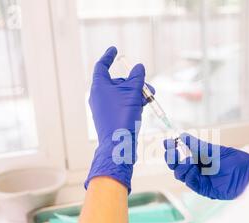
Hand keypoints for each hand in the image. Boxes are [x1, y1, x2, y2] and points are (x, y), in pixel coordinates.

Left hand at [85, 46, 153, 191]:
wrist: (118, 145)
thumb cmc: (122, 116)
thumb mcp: (133, 93)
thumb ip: (137, 77)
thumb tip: (139, 67)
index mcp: (99, 87)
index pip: (102, 66)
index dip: (109, 57)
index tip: (115, 50)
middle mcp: (99, 96)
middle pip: (117, 82)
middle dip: (135, 83)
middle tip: (149, 88)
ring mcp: (103, 108)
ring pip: (122, 95)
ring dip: (137, 94)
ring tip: (149, 99)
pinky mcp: (110, 118)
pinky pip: (121, 105)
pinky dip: (132, 104)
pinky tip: (143, 108)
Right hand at [164, 133, 248, 199]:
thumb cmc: (236, 161)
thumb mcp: (214, 150)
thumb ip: (197, 145)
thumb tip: (182, 135)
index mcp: (201, 157)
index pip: (182, 154)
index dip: (173, 149)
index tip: (167, 143)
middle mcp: (199, 168)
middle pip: (179, 166)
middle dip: (173, 159)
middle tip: (171, 153)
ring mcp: (201, 179)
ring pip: (182, 175)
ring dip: (181, 168)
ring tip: (187, 162)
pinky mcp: (204, 189)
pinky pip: (191, 183)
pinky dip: (189, 176)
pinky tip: (192, 170)